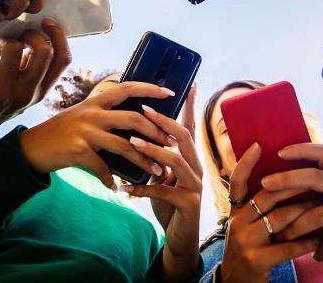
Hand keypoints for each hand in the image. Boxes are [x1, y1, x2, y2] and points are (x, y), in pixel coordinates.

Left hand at [0, 19, 70, 143]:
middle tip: (21, 36)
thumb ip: (35, 69)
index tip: (48, 23)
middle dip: (32, 34)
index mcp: (41, 91)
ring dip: (4, 40)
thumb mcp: (25, 90)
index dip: (59, 36)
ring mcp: (5, 90)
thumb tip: (41, 35)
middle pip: (45, 51)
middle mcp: (27, 92)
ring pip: (14, 47)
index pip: (63, 60)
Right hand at [20, 82, 174, 189]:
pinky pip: (103, 168)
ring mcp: (85, 131)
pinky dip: (111, 179)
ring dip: (144, 160)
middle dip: (156, 132)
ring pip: (124, 145)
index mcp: (96, 102)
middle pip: (133, 119)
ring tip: (158, 171)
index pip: (128, 87)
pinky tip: (116, 186)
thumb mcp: (84, 114)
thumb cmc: (63, 132)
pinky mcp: (78, 151)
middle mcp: (92, 113)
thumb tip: (137, 119)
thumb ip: (106, 113)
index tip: (170, 92)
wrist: (31, 148)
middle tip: (172, 143)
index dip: (150, 88)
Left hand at [124, 96, 202, 281]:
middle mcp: (197, 167)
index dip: (190, 106)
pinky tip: (126, 187)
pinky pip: (164, 191)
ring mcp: (195, 185)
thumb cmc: (169, 202)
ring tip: (132, 143)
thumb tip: (140, 136)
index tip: (188, 85)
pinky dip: (142, 188)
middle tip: (144, 110)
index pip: (191, 127)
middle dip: (164, 121)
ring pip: (175, 160)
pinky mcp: (189, 203)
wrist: (180, 237)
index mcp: (191, 158)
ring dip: (152, 150)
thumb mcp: (164, 176)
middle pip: (184, 137)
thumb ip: (159, 158)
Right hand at [220, 143, 322, 282]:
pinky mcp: (257, 260)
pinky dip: (306, 241)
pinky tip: (320, 238)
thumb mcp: (245, 225)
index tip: (258, 145)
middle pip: (268, 195)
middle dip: (294, 186)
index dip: (246, 163)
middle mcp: (237, 222)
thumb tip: (282, 181)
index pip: (237, 181)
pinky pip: (287, 246)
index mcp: (235, 211)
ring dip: (305, 211)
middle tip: (315, 179)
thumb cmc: (247, 248)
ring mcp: (245, 241)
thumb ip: (256, 206)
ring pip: (281, 218)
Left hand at [262, 143, 322, 260]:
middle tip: (265, 184)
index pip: (320, 152)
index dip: (300, 149)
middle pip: (314, 177)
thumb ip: (314, 181)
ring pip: (319, 214)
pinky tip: (314, 255)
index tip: (279, 152)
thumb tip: (277, 177)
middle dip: (287, 180)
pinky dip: (321, 248)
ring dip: (297, 227)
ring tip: (281, 237)